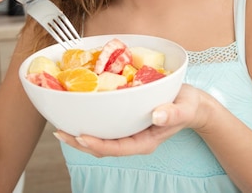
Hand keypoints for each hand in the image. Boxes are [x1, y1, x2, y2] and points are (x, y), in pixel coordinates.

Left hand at [55, 84, 210, 156]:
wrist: (192, 103)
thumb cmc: (188, 105)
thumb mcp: (185, 108)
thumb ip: (173, 114)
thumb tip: (156, 116)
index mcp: (145, 141)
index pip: (116, 148)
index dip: (97, 144)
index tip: (80, 136)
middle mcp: (133, 139)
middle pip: (102, 147)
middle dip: (79, 142)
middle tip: (59, 132)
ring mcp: (128, 132)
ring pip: (100, 138)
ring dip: (79, 134)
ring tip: (61, 126)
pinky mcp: (125, 121)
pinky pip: (105, 126)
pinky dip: (89, 121)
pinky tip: (77, 112)